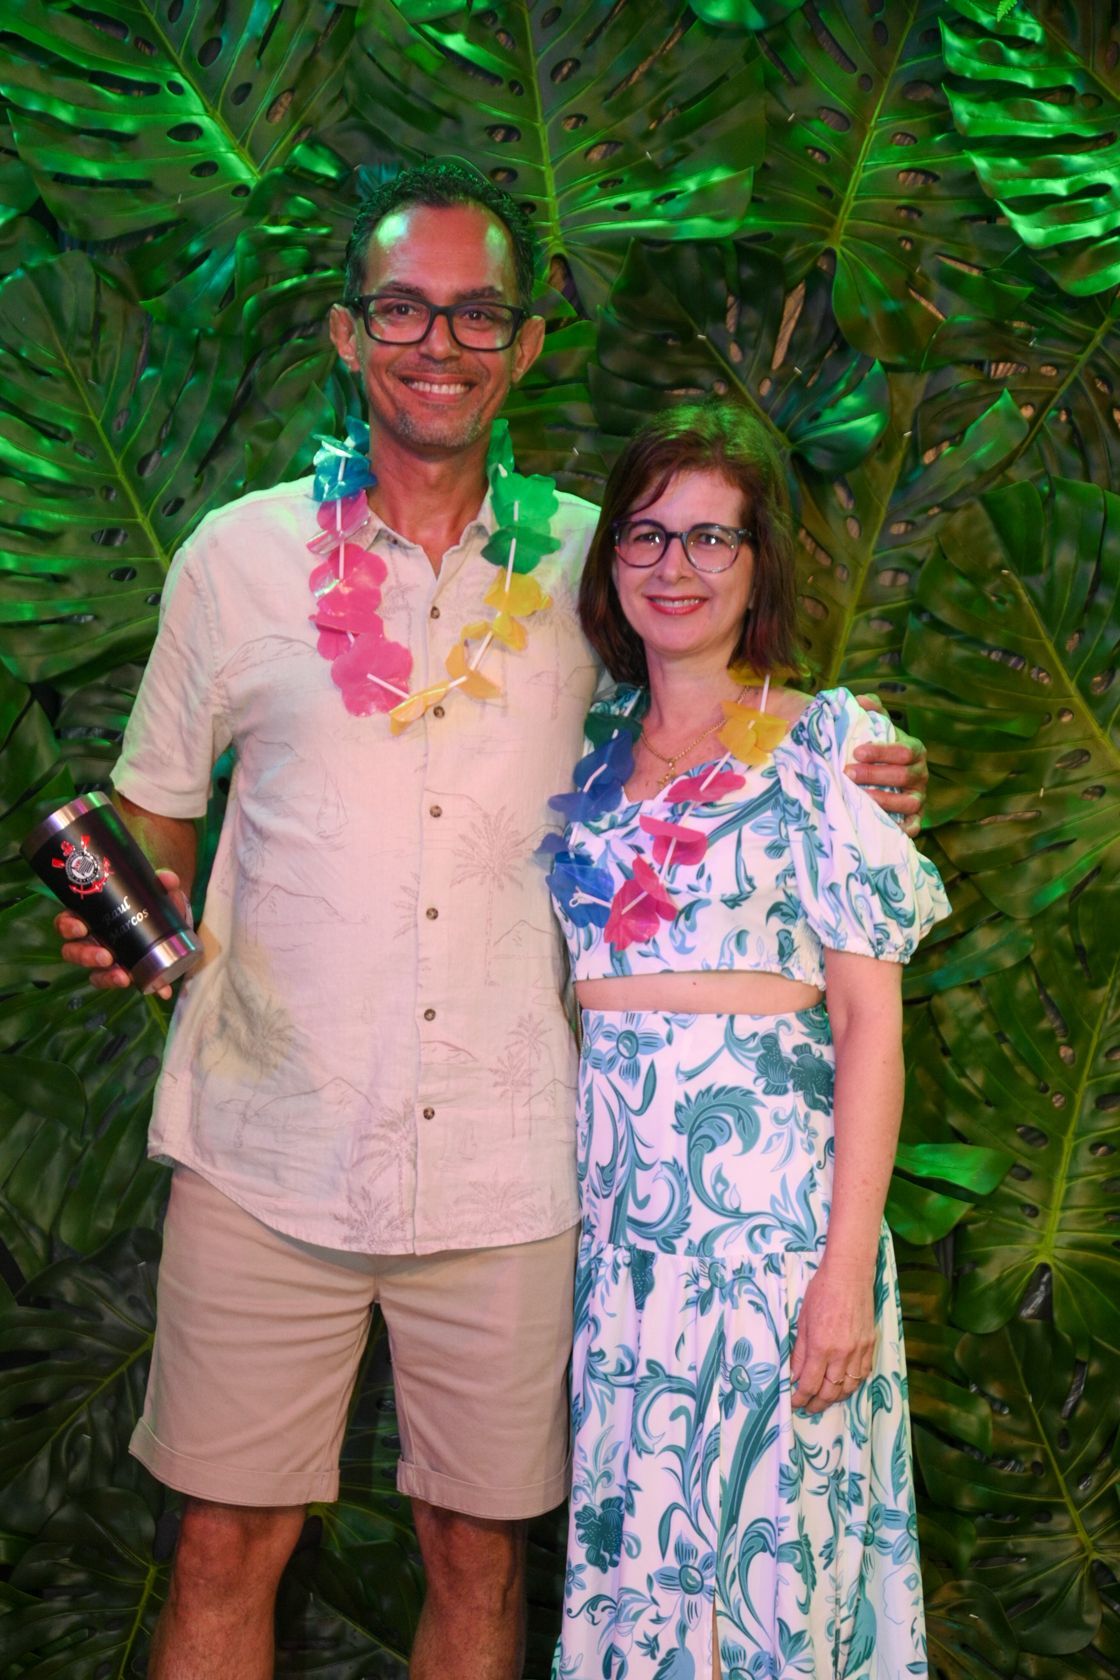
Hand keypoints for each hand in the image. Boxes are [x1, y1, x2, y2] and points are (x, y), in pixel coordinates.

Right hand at [55, 868, 187, 1000]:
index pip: (67, 922)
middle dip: (85, 956)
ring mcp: (107, 961)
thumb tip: (166, 879)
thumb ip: (163, 882)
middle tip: (106, 956)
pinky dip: (143, 987)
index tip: (81, 928)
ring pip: (94, 973)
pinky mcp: (126, 974)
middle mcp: (93, 940)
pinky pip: (126, 984)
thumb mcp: (158, 892)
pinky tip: (157, 989)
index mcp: (92, 917)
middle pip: (73, 952)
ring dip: (106, 977)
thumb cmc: (154, 905)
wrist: (175, 925)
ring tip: (123, 977)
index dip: (68, 926)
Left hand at [789, 1262, 875, 1413]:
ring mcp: (859, 1351)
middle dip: (817, 1403)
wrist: (849, 1275)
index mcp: (821, 1347)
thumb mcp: (802, 1321)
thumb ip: (799, 1352)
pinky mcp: (870, 1345)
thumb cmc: (821, 1292)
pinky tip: (844, 1385)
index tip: (794, 1402)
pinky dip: (853, 1384)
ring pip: (849, 1387)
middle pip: (830, 1392)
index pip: (809, 1384)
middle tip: (808, 1407)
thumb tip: (794, 1376)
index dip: (800, 1397)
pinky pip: (863, 1374)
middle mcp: (841, 1354)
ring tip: (824, 1399)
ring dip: (835, 1398)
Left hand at [848, 694, 927, 837]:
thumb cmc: (872, 750)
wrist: (874, 776)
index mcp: (913, 750)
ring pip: (909, 802)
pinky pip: (914, 825)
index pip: (903, 750)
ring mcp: (918, 797)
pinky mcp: (915, 818)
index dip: (881, 751)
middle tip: (848, 773)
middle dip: (875, 775)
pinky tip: (884, 826)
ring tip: (860, 798)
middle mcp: (920, 774)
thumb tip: (862, 700)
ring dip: (884, 800)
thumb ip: (870, 710)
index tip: (856, 752)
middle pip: (903, 775)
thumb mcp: (873, 727)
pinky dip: (903, 828)